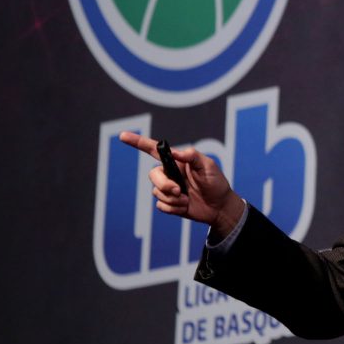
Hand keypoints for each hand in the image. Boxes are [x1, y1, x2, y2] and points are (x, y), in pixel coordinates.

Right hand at [118, 132, 244, 235]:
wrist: (220, 206)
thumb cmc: (216, 183)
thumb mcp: (208, 166)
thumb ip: (193, 156)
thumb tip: (175, 152)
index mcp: (177, 162)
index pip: (153, 151)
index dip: (137, 142)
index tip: (123, 136)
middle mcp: (169, 174)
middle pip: (153, 175)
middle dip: (164, 184)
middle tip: (180, 191)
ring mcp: (168, 189)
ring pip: (157, 192)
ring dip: (174, 199)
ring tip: (188, 199)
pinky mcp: (169, 204)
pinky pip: (161, 206)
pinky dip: (174, 208)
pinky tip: (185, 207)